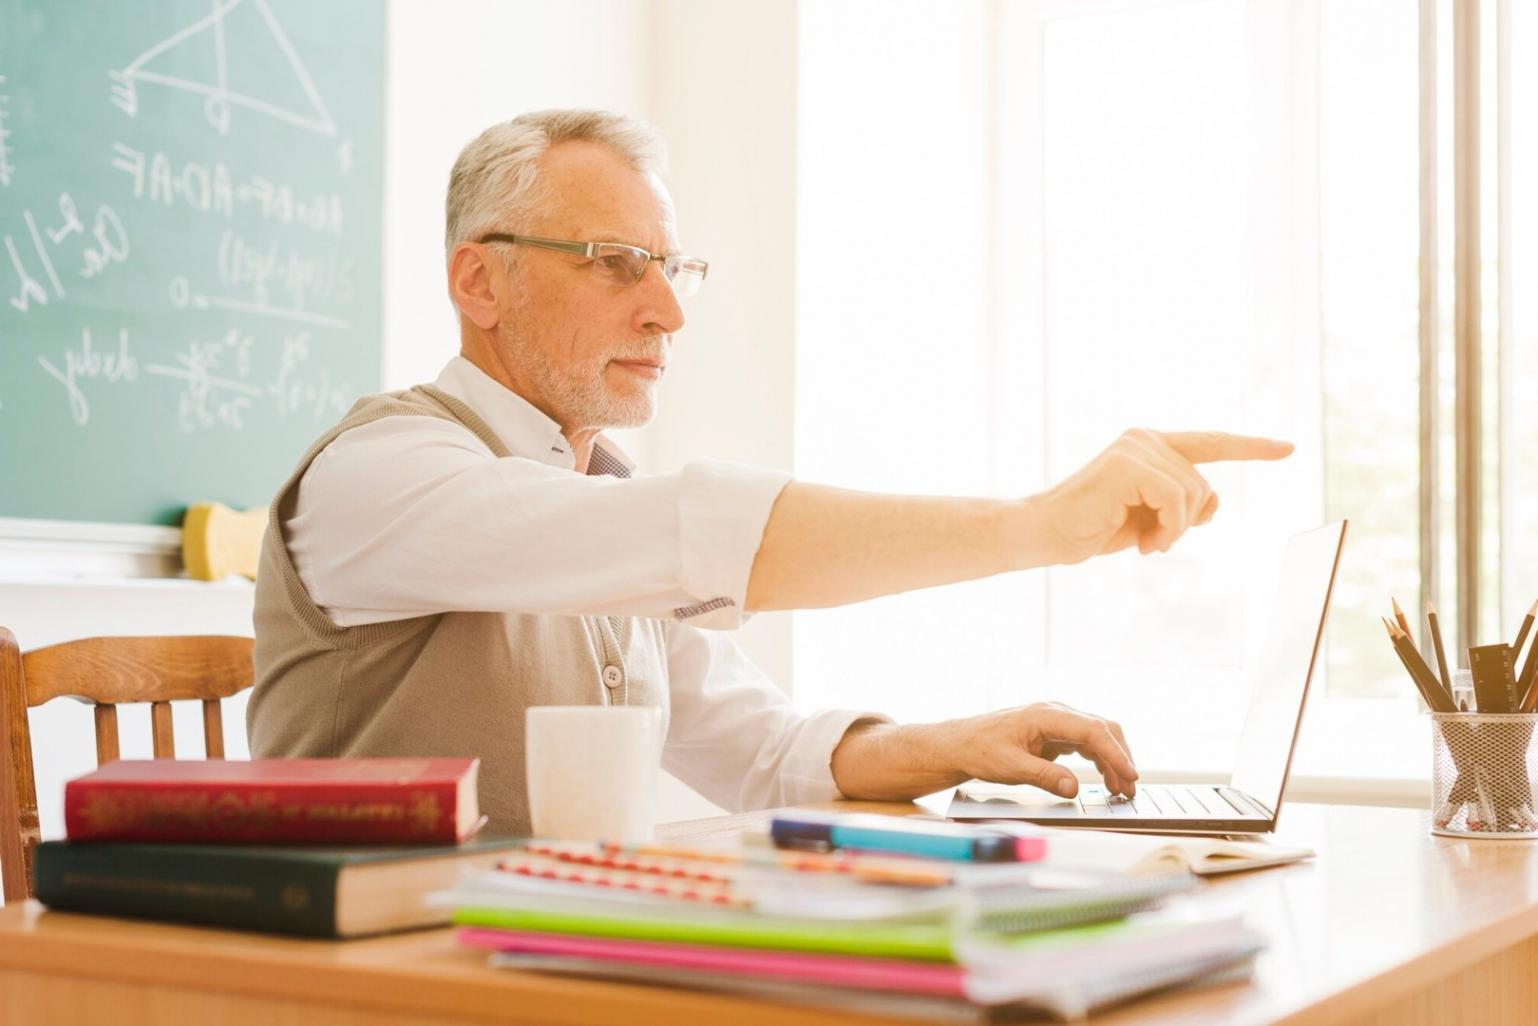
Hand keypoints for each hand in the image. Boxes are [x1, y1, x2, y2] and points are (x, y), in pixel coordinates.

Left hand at [947, 701, 1136, 798]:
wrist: (961, 744)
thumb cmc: (980, 750)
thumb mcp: (1010, 767)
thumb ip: (1043, 776)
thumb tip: (1073, 788)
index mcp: (1046, 715)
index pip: (1092, 730)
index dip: (1115, 753)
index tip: (1130, 775)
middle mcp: (1055, 714)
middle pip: (1101, 729)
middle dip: (1120, 758)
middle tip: (1130, 788)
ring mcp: (1056, 722)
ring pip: (1097, 737)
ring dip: (1112, 761)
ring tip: (1121, 790)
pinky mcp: (1054, 734)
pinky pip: (1085, 744)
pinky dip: (1100, 761)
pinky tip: (1106, 779)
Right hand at [1027, 429, 1292, 564]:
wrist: (1046, 534)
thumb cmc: (1092, 528)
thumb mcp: (1150, 520)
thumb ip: (1182, 505)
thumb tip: (1214, 502)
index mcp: (1149, 446)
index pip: (1210, 443)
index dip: (1250, 447)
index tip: (1288, 447)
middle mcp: (1144, 438)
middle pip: (1204, 485)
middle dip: (1186, 523)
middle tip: (1152, 542)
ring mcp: (1135, 447)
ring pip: (1193, 494)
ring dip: (1174, 530)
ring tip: (1144, 543)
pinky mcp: (1128, 464)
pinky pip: (1175, 500)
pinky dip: (1168, 529)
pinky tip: (1145, 544)